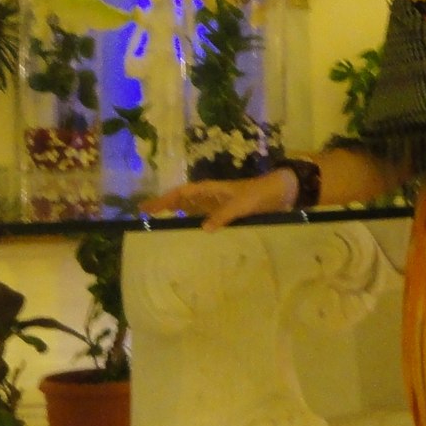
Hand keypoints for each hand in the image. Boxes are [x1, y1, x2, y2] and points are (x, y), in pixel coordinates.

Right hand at [146, 168, 295, 229]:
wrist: (281, 193)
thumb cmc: (260, 195)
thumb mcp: (241, 205)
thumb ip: (223, 216)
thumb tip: (202, 229)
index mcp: (210, 190)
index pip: (180, 194)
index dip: (162, 201)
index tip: (144, 208)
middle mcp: (210, 197)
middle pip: (181, 202)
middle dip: (164, 207)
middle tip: (144, 218)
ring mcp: (218, 206)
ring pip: (191, 210)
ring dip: (177, 216)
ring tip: (160, 227)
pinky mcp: (227, 215)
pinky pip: (205, 219)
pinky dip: (194, 225)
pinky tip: (190, 235)